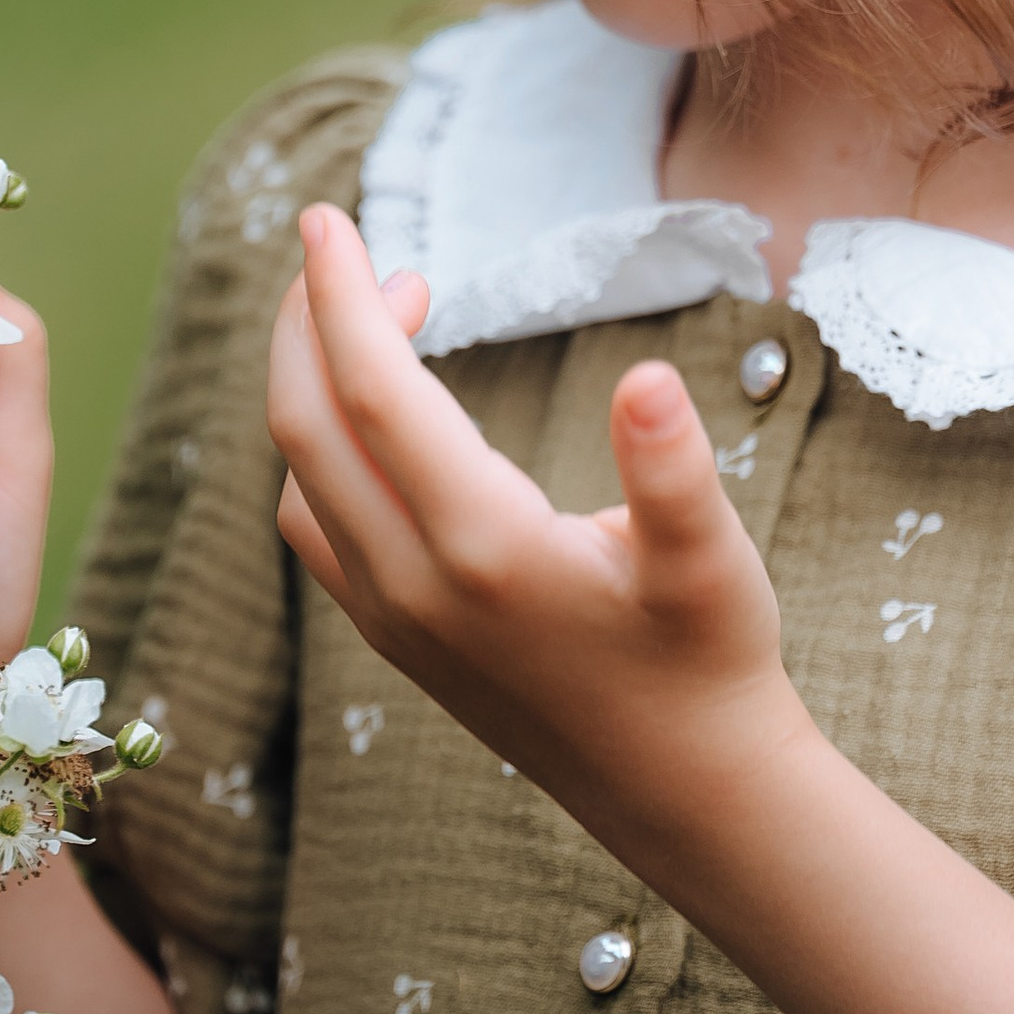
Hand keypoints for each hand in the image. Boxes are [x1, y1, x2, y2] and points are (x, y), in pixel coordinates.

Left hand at [268, 203, 809, 851]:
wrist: (688, 796)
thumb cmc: (709, 664)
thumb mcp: (712, 559)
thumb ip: (673, 468)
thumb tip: (648, 379)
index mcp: (483, 548)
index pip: (375, 393)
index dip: (343, 296)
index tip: (331, 218)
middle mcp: (415, 585)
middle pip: (307, 426)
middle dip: (308, 320)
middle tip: (341, 242)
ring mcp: (395, 619)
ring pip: (301, 479)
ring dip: (313, 384)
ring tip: (385, 311)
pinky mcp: (398, 640)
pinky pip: (317, 527)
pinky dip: (320, 449)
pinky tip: (380, 418)